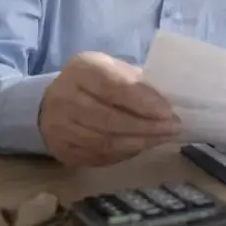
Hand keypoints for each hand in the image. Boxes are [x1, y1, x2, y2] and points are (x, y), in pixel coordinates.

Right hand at [39, 52, 179, 166]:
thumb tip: (168, 103)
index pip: (115, 87)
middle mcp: (64, 96)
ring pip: (104, 142)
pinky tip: (141, 147)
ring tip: (161, 139)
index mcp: (82, 69)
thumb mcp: (114, 69)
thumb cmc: (95, 82)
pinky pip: (98, 156)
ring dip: (139, 143)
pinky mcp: (60, 149)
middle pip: (110, 119)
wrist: (54, 102)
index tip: (168, 112)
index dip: (143, 102)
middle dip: (146, 126)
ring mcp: (58, 126)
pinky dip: (124, 154)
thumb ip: (137, 82)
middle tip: (172, 129)